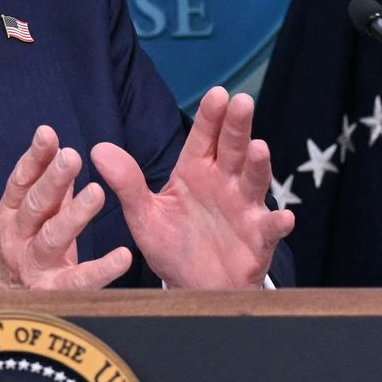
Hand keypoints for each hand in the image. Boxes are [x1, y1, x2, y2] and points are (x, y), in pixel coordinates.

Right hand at [0, 125, 133, 289]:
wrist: (13, 307)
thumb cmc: (31, 252)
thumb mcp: (37, 217)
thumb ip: (53, 190)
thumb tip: (64, 151)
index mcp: (11, 215)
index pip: (21, 181)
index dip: (34, 158)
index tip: (48, 134)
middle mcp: (17, 238)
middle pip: (35, 205)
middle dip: (53, 180)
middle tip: (72, 156)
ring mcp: (33, 266)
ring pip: (52, 237)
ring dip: (74, 215)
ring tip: (97, 193)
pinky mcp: (54, 292)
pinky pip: (80, 280)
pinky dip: (102, 269)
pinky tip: (123, 256)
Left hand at [93, 87, 292, 288]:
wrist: (192, 288)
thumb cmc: (172, 245)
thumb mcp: (144, 215)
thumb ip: (127, 183)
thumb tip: (98, 149)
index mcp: (196, 172)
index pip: (204, 138)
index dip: (210, 117)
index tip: (217, 94)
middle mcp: (224, 184)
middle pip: (233, 149)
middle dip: (238, 126)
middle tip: (242, 101)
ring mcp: (244, 209)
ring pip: (254, 182)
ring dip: (258, 166)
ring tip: (259, 148)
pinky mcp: (258, 240)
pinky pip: (269, 229)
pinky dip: (277, 223)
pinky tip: (283, 217)